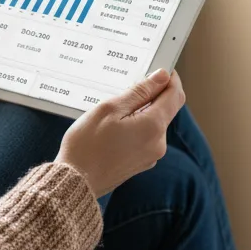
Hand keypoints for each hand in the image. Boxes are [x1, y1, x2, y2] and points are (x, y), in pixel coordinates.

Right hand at [57, 69, 185, 198]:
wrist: (75, 182)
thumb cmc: (87, 145)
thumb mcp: (110, 108)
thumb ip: (140, 92)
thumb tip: (162, 77)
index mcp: (153, 126)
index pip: (175, 95)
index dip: (170, 78)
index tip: (160, 67)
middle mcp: (158, 143)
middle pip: (166, 109)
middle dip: (154, 94)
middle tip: (131, 84)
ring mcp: (151, 155)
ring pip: (155, 123)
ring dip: (143, 110)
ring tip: (116, 108)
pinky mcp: (142, 163)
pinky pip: (146, 136)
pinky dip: (137, 126)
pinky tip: (115, 126)